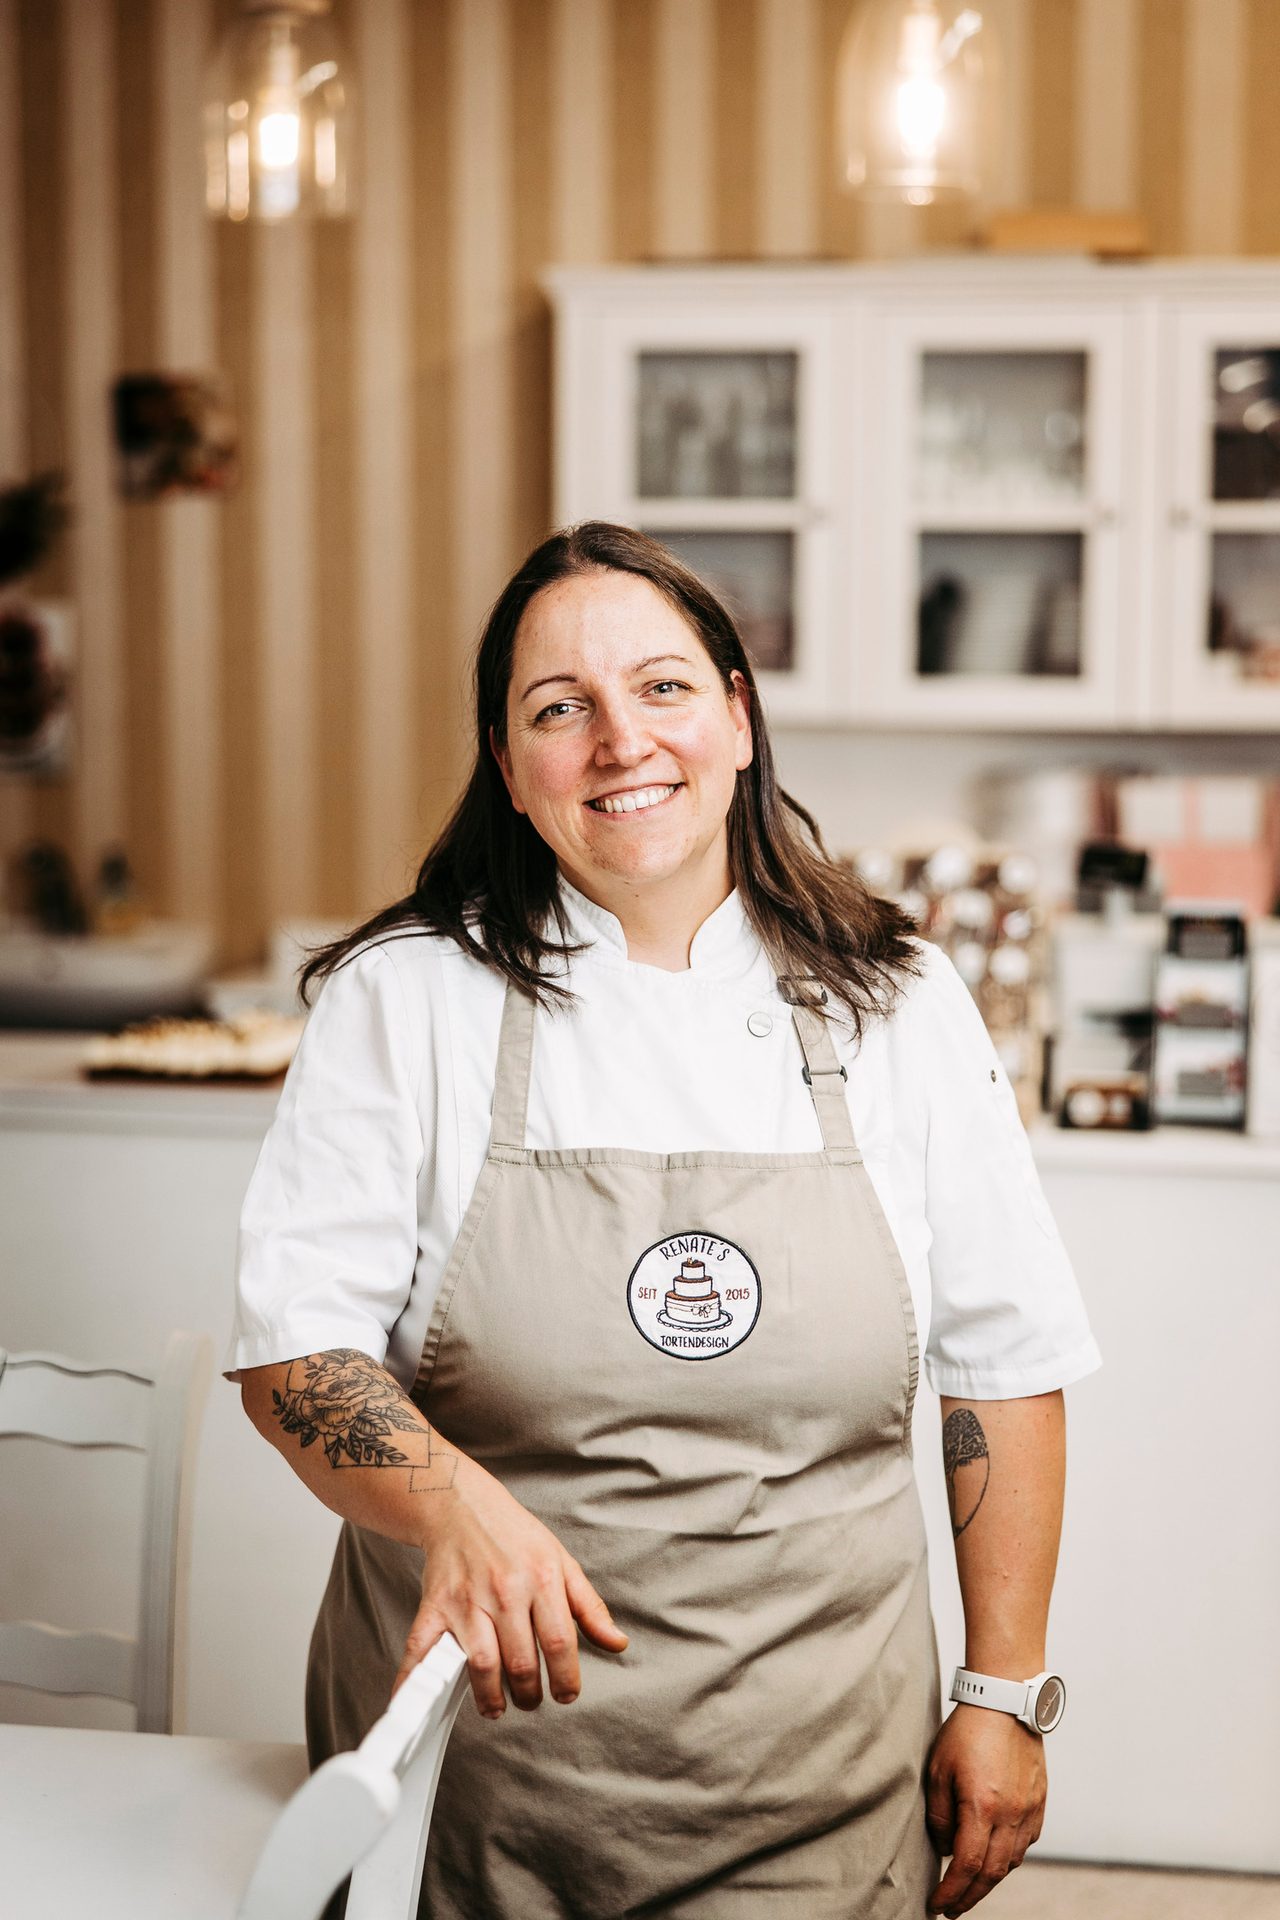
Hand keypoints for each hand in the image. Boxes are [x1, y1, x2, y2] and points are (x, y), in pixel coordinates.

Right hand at [389, 1453, 627, 1718]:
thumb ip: (590, 1607)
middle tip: (530, 1700)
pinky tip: (422, 1700)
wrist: (461, 1505)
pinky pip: (423, 1648)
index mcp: (541, 1578)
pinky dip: (414, 1680)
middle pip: (521, 1661)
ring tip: (498, 1706)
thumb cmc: (514, 1536)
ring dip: (491, 1698)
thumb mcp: (562, 1561)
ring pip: (481, 1664)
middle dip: (529, 1694)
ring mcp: (466, 1599)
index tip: (566, 1694)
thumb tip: (617, 1643)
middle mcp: (505, 1590)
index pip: (560, 1642)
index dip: (566, 1678)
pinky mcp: (434, 1605)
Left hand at [925, 1705, 1046, 1915]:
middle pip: (992, 1874)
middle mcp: (1010, 1814)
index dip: (951, 1892)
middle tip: (952, 1910)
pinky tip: (996, 1858)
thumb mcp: (938, 1769)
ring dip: (990, 1881)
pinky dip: (1009, 1858)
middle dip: (970, 1897)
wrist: (1005, 1699)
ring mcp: (1029, 1809)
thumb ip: (939, 1814)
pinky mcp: (1039, 1801)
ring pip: (1012, 1862)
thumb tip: (943, 1849)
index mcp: (981, 1807)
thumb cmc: (967, 1730)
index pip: (967, 1866)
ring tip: (970, 1888)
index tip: (937, 1906)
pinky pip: (1026, 1842)